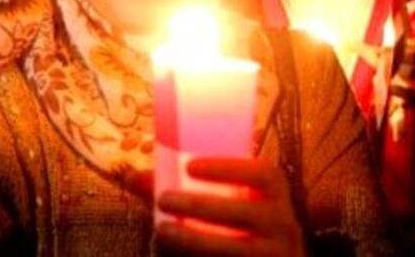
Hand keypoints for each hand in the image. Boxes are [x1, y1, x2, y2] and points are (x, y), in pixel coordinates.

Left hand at [155, 157, 305, 256]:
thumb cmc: (238, 222)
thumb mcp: (222, 201)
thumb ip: (179, 189)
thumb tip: (131, 177)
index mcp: (274, 194)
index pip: (263, 174)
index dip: (228, 168)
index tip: (190, 166)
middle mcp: (283, 225)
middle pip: (247, 213)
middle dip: (202, 206)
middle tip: (164, 200)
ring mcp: (277, 256)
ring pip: (239, 251)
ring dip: (196, 242)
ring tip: (161, 233)